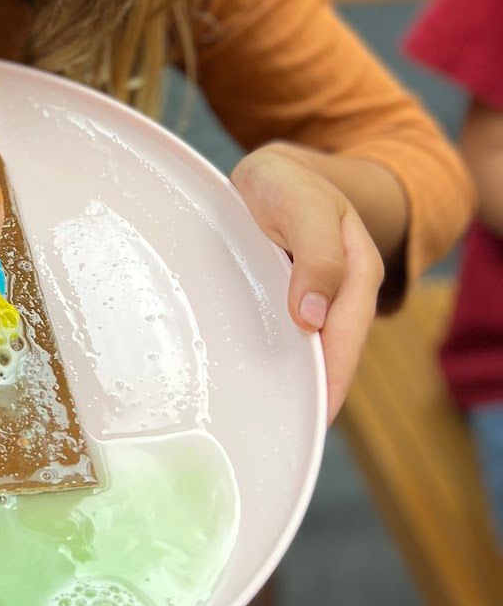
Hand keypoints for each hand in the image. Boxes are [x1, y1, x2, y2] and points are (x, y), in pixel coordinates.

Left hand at [231, 143, 384, 423]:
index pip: (347, 336)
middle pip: (330, 353)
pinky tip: (250, 385)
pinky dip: (272, 362)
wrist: (269, 170)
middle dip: (314, 394)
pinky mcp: (282, 302)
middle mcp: (337, 293)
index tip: (318, 415)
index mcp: (355, 273)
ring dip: (291, 383)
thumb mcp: (302, 205)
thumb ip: (314, 254)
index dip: (334, 377)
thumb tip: (311, 319)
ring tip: (268, 423)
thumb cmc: (286, 183)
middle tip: (286, 435)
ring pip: (306, 351)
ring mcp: (309, 301)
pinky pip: (282, 339)